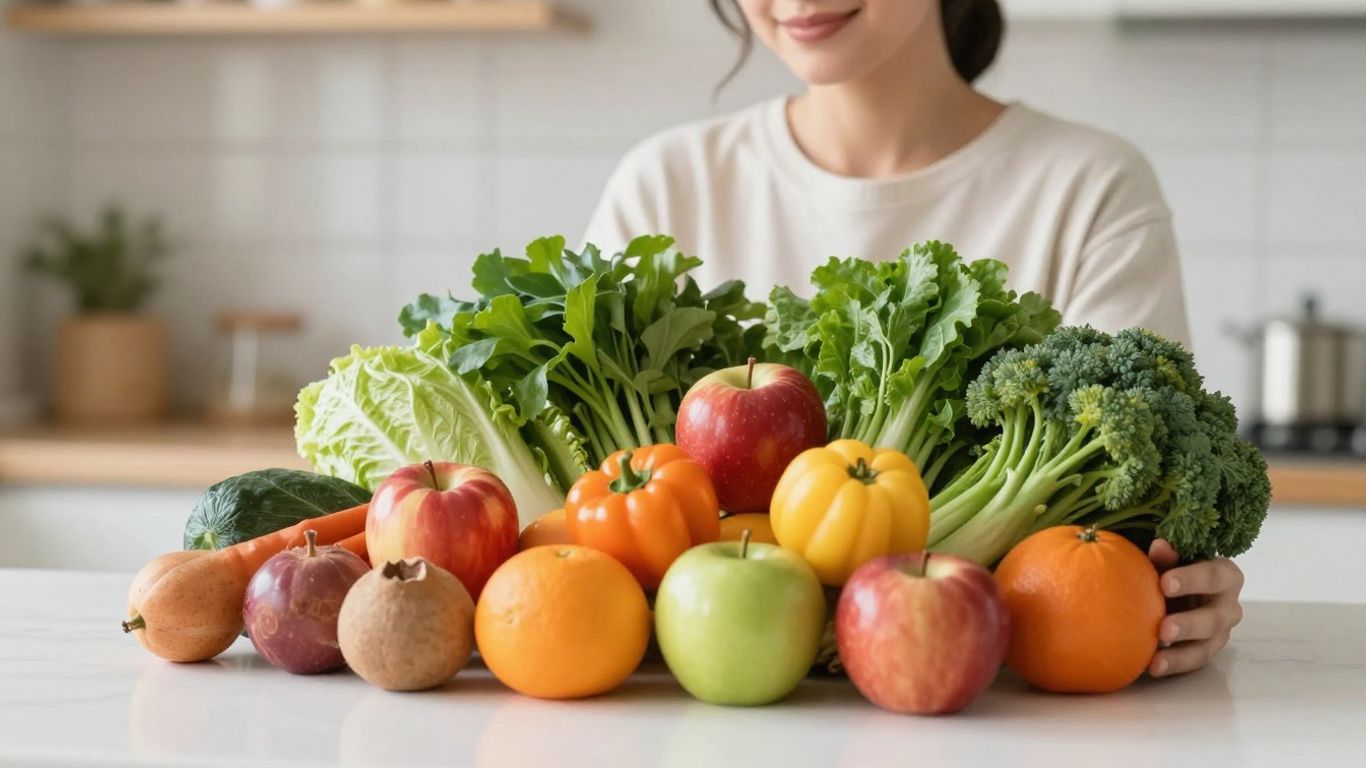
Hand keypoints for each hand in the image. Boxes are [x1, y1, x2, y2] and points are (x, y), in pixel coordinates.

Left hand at [1146, 539, 1243, 676]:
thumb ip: (1167, 556)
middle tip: (1163, 629)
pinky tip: (1152, 667)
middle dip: (1189, 625)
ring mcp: (1220, 632)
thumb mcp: (1172, 560)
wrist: (1180, 590)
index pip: (1214, 576)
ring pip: (1206, 646)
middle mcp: (1229, 605)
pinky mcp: (1207, 650)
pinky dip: (1174, 665)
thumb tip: (1160, 546)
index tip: (1165, 583)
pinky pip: (1193, 661)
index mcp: (1225, 575)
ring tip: (1156, 660)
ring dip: (1180, 654)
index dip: (1191, 580)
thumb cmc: (1176, 568)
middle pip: (1214, 618)